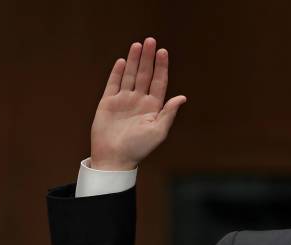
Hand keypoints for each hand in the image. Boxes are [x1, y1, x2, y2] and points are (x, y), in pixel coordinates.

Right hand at [90, 37, 186, 169]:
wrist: (115, 157)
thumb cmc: (138, 148)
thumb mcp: (158, 131)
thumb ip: (169, 113)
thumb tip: (182, 97)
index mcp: (153, 107)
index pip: (159, 82)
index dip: (161, 67)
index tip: (163, 52)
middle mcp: (139, 101)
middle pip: (145, 75)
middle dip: (148, 58)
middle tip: (150, 40)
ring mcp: (124, 101)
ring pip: (130, 76)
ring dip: (133, 60)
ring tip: (138, 45)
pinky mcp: (108, 103)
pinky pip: (113, 84)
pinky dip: (117, 72)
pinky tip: (121, 61)